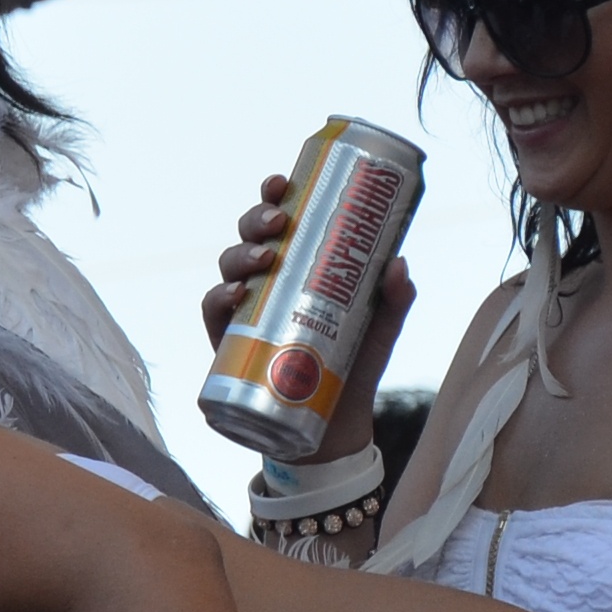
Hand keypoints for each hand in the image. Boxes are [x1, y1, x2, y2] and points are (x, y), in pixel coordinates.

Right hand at [201, 171, 417, 461]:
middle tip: (279, 221)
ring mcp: (246, 311)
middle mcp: (268, 282)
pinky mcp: (230, 344)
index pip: (281, 220)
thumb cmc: (354, 368)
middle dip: (257, 218)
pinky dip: (219, 297)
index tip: (284, 180)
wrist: (332, 431)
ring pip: (229, 266)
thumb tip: (399, 264)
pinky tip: (236, 294)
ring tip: (264, 258)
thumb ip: (394, 300)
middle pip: (250, 235)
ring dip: (240, 253)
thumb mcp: (381, 330)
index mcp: (299, 266)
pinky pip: (213, 312)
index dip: (275, 194)